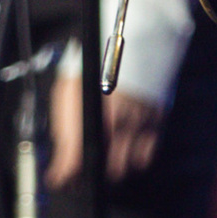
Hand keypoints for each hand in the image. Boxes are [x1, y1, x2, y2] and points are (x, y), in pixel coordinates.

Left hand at [48, 65, 164, 187]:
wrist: (130, 39)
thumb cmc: (94, 63)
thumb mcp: (67, 91)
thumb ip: (64, 127)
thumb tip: (61, 155)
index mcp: (87, 116)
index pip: (73, 163)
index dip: (64, 177)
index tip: (59, 179)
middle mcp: (114, 125)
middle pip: (105, 173)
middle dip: (93, 176)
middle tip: (84, 171)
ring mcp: (138, 125)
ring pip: (127, 168)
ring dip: (115, 168)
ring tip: (105, 160)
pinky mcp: (156, 121)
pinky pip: (147, 156)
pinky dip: (136, 158)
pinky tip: (126, 148)